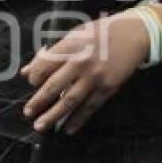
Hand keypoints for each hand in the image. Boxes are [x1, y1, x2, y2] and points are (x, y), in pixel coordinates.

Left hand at [20, 12, 149, 134]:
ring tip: (40, 126)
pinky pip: (90, 107)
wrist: (134, 35)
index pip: (45, 65)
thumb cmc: (102, 33)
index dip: (35, 77)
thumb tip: (26, 72)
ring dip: (53, 115)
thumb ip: (51, 53)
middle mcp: (81, 62)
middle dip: (38, 101)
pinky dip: (78, 120)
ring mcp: (95, 77)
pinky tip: (68, 129)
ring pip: (70, 101)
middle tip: (28, 113)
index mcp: (71, 45)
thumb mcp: (75, 35)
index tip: (32, 84)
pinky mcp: (108, 88)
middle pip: (54, 86)